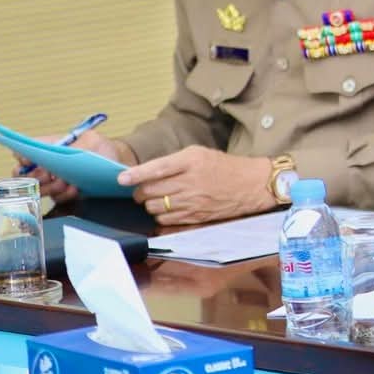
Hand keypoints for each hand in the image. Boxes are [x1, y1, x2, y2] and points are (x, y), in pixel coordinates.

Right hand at [31, 129, 132, 205]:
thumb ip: (72, 146)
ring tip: (65, 182)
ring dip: (50, 187)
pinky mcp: (63, 192)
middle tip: (48, 175)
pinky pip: (56, 198)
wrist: (117, 163)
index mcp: (48, 147)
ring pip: (39, 188)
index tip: (30, 162)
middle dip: (35, 177)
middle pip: (24, 175)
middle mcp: (47, 164)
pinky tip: (75, 188)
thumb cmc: (101, 147)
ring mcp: (53, 180)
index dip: (22, 158)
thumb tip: (56, 155)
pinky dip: (64, 194)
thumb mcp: (90, 140)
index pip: (23, 152)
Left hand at [118, 147, 271, 226]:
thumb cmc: (225, 167)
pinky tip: (167, 208)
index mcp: (191, 161)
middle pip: (150, 190)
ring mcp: (192, 202)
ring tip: (157, 198)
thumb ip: (174, 162)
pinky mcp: (195, 217)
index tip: (121, 178)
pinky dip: (161, 214)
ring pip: (154, 207)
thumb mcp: (200, 153)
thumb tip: (146, 173)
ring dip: (150, 203)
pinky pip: (165, 219)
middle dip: (140, 191)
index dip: (135, 175)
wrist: (252, 185)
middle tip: (143, 189)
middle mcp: (190, 182)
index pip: (156, 169)